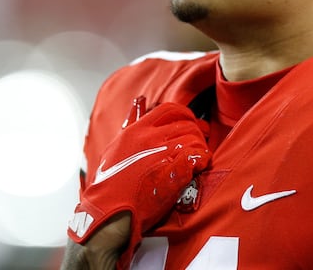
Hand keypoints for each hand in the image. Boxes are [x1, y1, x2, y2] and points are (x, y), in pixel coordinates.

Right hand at [67, 102, 210, 258]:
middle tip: (200, 139)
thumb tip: (139, 102)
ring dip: (200, 146)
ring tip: (198, 156)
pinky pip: (198, 156)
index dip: (184, 114)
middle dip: (197, 130)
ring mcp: (164, 154)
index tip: (188, 122)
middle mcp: (151, 138)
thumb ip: (131, 122)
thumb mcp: (116, 146)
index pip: (169, 109)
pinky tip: (199, 165)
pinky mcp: (175, 173)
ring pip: (194, 138)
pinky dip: (203, 159)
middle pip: (186, 123)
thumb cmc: (109, 182)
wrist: (110, 210)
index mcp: (137, 130)